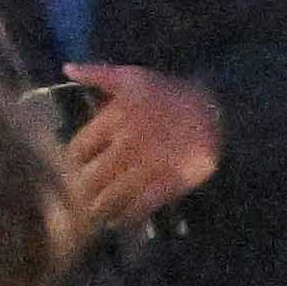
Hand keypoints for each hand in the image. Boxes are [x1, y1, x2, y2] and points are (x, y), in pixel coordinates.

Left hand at [61, 64, 220, 228]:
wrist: (219, 106)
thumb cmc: (170, 93)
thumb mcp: (134, 77)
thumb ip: (98, 73)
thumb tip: (66, 67)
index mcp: (114, 119)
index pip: (77, 151)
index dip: (70, 164)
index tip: (70, 171)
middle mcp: (128, 143)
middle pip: (90, 179)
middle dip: (81, 191)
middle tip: (76, 200)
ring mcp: (150, 165)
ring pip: (111, 197)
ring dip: (99, 208)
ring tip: (93, 214)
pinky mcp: (170, 181)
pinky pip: (140, 206)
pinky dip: (126, 216)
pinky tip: (119, 219)